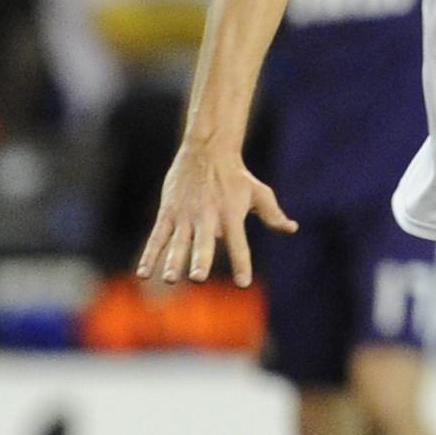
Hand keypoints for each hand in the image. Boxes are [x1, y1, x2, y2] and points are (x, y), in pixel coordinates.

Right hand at [136, 142, 296, 286]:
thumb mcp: (259, 193)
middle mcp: (208, 217)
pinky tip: (143, 273)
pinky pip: (157, 237)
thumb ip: (273, 214)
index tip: (243, 283)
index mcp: (232, 215)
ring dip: (173, 261)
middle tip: (198, 278)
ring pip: (178, 242)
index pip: (239, 244)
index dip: (241, 263)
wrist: (207, 151)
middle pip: (204, 243)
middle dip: (201, 260)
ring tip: (170, 279)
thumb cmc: (237, 177)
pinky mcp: (167, 213)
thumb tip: (291, 229)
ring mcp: (185, 216)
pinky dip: (150, 254)